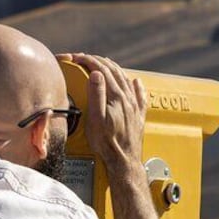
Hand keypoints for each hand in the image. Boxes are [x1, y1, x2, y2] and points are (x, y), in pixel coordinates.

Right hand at [68, 54, 147, 169]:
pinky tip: (136, 82)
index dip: (88, 61)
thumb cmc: (107, 143)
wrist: (124, 161)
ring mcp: (135, 106)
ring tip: (104, 63)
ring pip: (126, 80)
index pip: (101, 71)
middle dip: (98, 61)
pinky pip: (140, 95)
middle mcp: (128, 98)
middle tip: (86, 58)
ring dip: (113, 68)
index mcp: (116, 97)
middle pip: (114, 72)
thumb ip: (96, 95)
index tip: (78, 57)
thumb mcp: (96, 119)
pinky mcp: (139, 115)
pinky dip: (136, 85)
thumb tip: (96, 74)